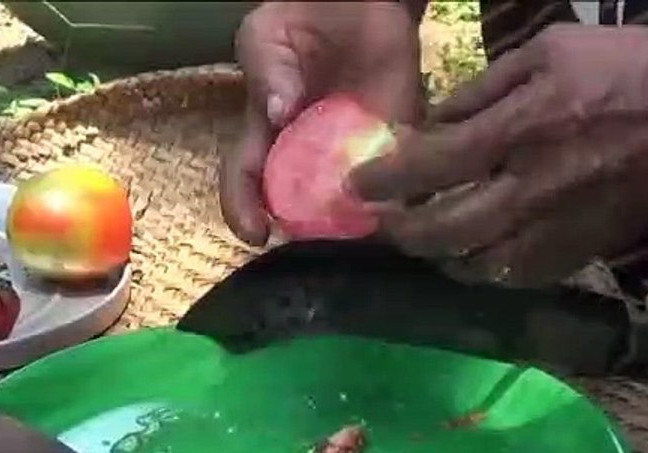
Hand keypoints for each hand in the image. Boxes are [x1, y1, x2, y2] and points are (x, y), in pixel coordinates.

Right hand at [220, 1, 425, 245]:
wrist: (355, 1)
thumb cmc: (297, 20)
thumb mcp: (265, 38)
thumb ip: (267, 73)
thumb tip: (278, 112)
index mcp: (267, 136)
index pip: (247, 181)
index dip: (244, 211)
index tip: (257, 234)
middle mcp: (306, 156)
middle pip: (299, 208)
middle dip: (307, 229)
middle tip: (318, 234)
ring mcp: (351, 152)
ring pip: (351, 204)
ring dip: (357, 220)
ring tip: (364, 220)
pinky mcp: (395, 138)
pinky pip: (399, 177)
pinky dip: (402, 192)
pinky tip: (403, 197)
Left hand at [346, 22, 647, 286]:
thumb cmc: (627, 67)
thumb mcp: (547, 53)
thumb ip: (481, 92)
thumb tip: (429, 125)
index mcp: (523, 130)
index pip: (432, 166)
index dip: (385, 180)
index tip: (356, 185)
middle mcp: (535, 190)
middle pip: (445, 232)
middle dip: (401, 232)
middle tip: (380, 222)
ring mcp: (560, 228)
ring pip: (478, 266)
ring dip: (439, 258)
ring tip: (421, 241)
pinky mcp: (584, 250)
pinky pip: (520, 276)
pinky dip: (485, 270)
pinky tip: (472, 254)